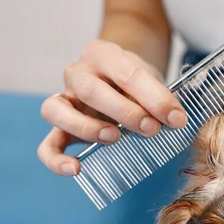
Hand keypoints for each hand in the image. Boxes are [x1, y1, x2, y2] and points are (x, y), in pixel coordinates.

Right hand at [37, 39, 186, 175]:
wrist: (119, 78)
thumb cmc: (135, 80)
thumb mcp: (151, 79)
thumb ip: (158, 96)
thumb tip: (174, 119)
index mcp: (103, 54)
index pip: (127, 73)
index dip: (154, 97)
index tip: (176, 118)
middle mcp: (77, 73)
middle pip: (90, 90)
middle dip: (125, 112)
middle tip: (151, 128)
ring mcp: (64, 99)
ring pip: (56, 110)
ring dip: (87, 127)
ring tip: (114, 138)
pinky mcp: (59, 127)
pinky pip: (47, 144)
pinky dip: (56, 159)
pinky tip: (76, 169)